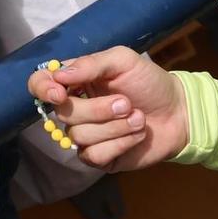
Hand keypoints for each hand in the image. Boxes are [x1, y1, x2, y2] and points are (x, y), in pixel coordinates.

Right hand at [26, 47, 187, 170]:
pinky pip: (93, 156)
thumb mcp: (123, 61)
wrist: (178, 112)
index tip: (59, 93)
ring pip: (79, 136)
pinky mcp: (99, 158)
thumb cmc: (149, 82)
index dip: (43, 90)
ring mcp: (86, 135)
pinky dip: (119, 144)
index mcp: (75, 81)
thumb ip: (91, 64)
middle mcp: (75, 108)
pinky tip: (136, 136)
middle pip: (63, 114)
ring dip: (114, 127)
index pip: (40, 85)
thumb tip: (59, 75)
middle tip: (127, 103)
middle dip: (98, 110)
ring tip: (138, 119)